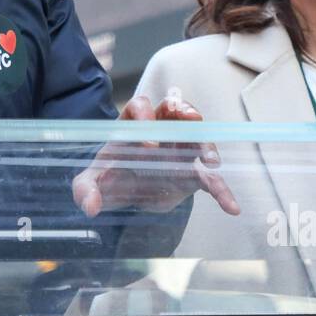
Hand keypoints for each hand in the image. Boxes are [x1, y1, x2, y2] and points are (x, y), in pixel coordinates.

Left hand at [71, 88, 239, 217]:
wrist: (126, 194)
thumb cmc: (107, 179)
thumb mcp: (89, 184)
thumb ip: (85, 191)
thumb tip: (91, 206)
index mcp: (131, 126)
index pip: (138, 108)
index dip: (143, 119)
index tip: (146, 144)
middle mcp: (159, 130)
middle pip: (174, 109)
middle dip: (182, 108)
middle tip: (188, 117)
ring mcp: (179, 148)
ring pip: (197, 135)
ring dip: (205, 142)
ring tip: (210, 159)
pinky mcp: (192, 172)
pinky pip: (211, 177)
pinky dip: (222, 190)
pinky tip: (230, 206)